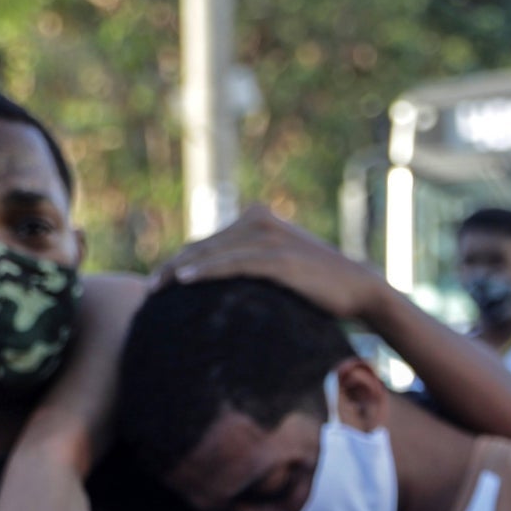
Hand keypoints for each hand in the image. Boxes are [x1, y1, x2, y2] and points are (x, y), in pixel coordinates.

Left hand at [154, 206, 388, 322]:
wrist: (362, 290)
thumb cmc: (323, 287)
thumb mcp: (285, 269)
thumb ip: (256, 266)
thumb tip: (229, 287)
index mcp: (259, 220)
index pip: (210, 241)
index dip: (182, 259)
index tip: (160, 281)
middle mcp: (260, 221)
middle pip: (205, 244)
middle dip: (173, 264)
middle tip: (148, 287)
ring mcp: (269, 238)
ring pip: (213, 252)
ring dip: (179, 268)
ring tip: (155, 286)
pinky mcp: (278, 258)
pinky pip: (232, 263)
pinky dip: (204, 271)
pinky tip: (182, 280)